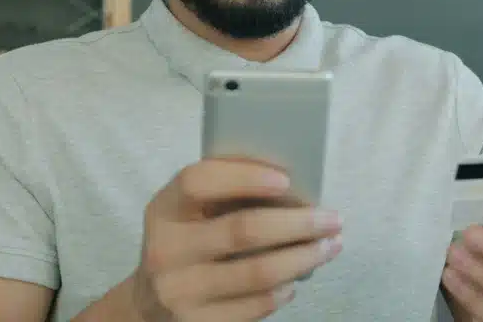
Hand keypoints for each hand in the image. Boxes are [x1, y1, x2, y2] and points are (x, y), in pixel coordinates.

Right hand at [132, 158, 343, 320]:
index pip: (199, 181)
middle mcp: (166, 250)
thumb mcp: (187, 212)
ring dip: (303, 258)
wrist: (149, 302)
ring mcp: (180, 291)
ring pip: (258, 272)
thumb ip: (223, 193)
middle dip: (298, 223)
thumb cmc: (185, 242)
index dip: (244, 177)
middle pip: (243, 231)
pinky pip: (255, 306)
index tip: (286, 179)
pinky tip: (296, 278)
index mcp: (164, 209)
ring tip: (329, 246)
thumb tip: (293, 182)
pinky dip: (283, 290)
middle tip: (333, 219)